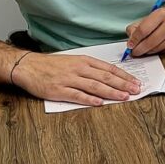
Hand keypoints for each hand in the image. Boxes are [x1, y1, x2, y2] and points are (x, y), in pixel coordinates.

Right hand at [13, 52, 141, 107]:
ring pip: (95, 86)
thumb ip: (90, 69)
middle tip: (136, 90)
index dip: (124, 76)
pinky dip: (89, 99)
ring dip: (111, 92)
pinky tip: (100, 102)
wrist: (28, 66)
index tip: (135, 82)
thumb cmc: (52, 65)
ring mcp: (69, 80)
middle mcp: (79, 69)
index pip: (109, 68)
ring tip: (124, 97)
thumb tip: (109, 77)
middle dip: (123, 84)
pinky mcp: (58, 90)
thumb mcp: (74, 61)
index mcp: (84, 61)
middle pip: (105, 77)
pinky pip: (77, 95)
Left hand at [126, 6, 164, 55]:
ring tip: (144, 50)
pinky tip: (157, 47)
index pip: (144, 30)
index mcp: (162, 13)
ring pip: (157, 49)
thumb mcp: (152, 15)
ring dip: (148, 51)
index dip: (134, 39)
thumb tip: (131, 40)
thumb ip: (138, 26)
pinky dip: (158, 52)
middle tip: (134, 52)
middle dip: (139, 49)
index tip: (130, 45)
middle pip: (150, 42)